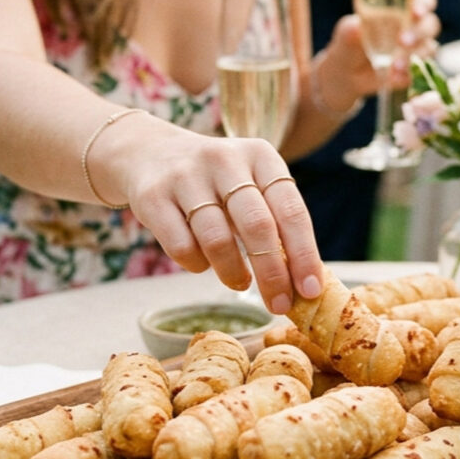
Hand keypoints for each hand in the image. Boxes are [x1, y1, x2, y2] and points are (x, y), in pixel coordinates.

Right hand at [109, 116, 324, 315]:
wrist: (149, 153)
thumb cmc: (216, 182)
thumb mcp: (250, 184)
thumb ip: (275, 221)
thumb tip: (303, 281)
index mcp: (260, 156)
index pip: (290, 209)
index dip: (303, 253)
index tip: (310, 290)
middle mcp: (225, 159)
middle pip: (257, 226)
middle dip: (273, 274)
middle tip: (280, 305)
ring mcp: (186, 176)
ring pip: (217, 240)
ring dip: (233, 273)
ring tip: (240, 282)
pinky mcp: (153, 197)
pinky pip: (182, 246)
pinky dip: (197, 265)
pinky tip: (203, 263)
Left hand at [319, 0, 440, 107]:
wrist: (347, 71)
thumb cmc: (350, 40)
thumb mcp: (347, 31)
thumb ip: (352, 27)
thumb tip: (357, 27)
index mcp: (404, 7)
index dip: (425, 3)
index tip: (416, 11)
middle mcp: (415, 26)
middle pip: (431, 24)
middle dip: (419, 32)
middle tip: (402, 41)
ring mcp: (418, 49)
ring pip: (429, 48)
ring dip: (413, 56)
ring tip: (394, 66)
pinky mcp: (416, 69)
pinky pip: (421, 71)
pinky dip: (408, 74)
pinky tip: (394, 77)